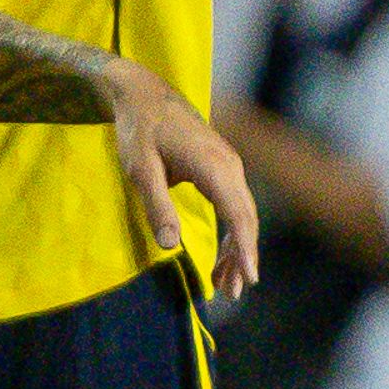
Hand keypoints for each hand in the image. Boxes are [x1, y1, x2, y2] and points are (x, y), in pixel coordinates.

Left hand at [104, 63, 258, 299]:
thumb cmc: (139, 129)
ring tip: (226, 285)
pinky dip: (230, 233)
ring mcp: (229, 166)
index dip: (244, 249)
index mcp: (214, 166)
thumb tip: (171, 245)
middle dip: (241, 258)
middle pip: (245, 219)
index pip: (238, 215)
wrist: (143, 94)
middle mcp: (230, 166)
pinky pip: (233, 205)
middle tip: (232, 294)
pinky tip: (222, 257)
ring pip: (242, 215)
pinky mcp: (222, 168)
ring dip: (236, 249)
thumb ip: (157, 205)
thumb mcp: (140, 169)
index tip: (248, 278)